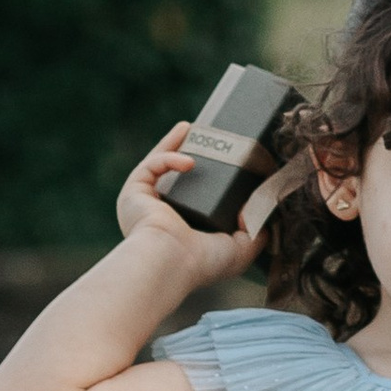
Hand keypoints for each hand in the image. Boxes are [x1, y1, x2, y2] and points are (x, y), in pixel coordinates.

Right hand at [115, 127, 284, 282]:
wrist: (169, 263)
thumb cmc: (202, 263)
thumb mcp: (240, 250)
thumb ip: (256, 230)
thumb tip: (257, 207)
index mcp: (181, 229)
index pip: (194, 197)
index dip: (207, 178)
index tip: (225, 161)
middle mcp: (160, 215)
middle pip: (174, 176)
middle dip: (187, 152)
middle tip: (206, 137)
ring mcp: (144, 203)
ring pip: (158, 165)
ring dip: (173, 144)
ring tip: (190, 127)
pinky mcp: (133, 192)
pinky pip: (151, 166)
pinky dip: (169, 157)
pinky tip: (190, 161)